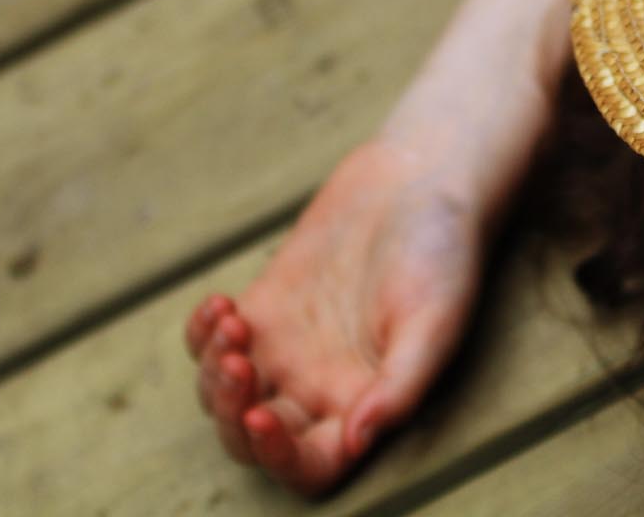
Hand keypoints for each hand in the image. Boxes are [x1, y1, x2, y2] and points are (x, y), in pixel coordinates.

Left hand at [185, 137, 483, 493]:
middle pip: (253, 438)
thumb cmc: (443, 251)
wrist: (421, 177)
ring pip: (222, 396)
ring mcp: (286, 350)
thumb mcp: (436, 321)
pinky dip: (200, 336)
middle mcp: (320, 389)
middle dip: (231, 414)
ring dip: (212, 374)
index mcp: (364, 405)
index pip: (311, 466)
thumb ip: (400, 387)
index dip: (278, 458)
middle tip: (239, 364)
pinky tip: (220, 305)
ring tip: (230, 323)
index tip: (260, 416)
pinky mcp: (264, 308)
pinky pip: (211, 343)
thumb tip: (358, 444)